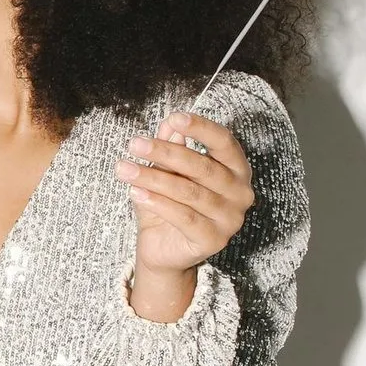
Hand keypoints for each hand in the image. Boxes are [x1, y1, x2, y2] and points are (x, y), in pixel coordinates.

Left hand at [115, 111, 253, 320]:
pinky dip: (157, 202)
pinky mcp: (215, 240)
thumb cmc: (169, 203)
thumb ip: (172, 146)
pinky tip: (136, 192)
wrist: (163, 247)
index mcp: (236, 169)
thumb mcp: (167, 170)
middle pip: (202, 166)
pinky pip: (184, 217)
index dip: (201, 128)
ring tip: (124, 168)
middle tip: (134, 143)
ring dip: (152, 177)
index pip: (224, 142)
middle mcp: (241, 192)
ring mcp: (230, 218)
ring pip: (189, 192)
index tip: (174, 118)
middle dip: (165, 152)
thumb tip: (170, 124)